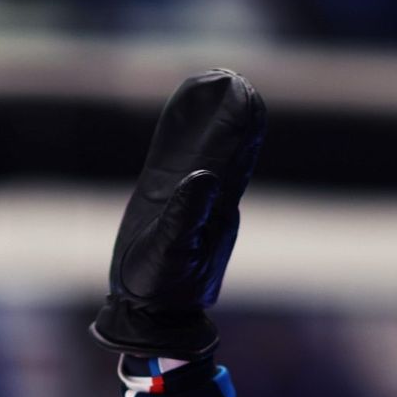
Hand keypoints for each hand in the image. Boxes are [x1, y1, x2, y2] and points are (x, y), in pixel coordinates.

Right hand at [89, 70, 265, 359]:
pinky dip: (188, 141)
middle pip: (225, 152)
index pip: (232, 160)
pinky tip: (191, 120)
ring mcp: (192, 204)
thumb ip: (187, 214)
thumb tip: (205, 176)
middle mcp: (209, 204)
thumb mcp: (172, 251)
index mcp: (215, 209)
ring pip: (207, 156)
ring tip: (219, 88)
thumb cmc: (162, 287)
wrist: (152, 315)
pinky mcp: (172, 207)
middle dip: (231, 118)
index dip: (237, 128)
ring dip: (213, 125)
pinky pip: (185, 167)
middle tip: (236, 82)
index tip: (244, 95)